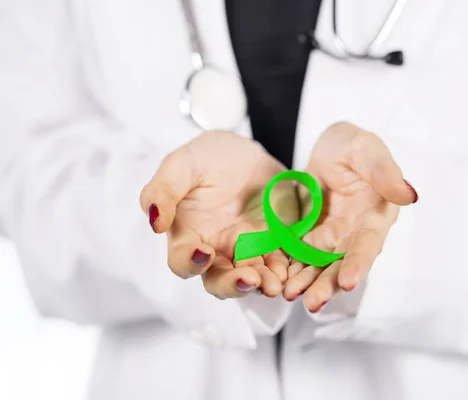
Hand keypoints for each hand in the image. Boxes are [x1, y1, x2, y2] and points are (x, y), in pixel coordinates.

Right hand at [139, 131, 297, 298]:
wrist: (247, 151)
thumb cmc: (207, 158)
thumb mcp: (182, 164)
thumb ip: (163, 190)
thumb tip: (154, 221)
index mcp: (189, 234)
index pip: (182, 261)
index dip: (190, 263)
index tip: (203, 253)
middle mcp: (217, 249)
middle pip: (219, 280)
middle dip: (234, 285)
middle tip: (250, 279)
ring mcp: (247, 250)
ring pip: (252, 278)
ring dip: (263, 283)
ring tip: (276, 282)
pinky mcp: (275, 244)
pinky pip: (281, 264)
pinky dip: (286, 271)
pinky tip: (291, 271)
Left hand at [283, 122, 417, 311]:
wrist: (328, 149)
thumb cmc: (352, 146)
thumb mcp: (365, 148)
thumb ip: (382, 170)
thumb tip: (408, 195)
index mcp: (375, 215)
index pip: (369, 243)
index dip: (359, 262)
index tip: (348, 281)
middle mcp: (355, 234)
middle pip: (343, 264)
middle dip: (328, 285)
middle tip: (313, 303)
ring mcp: (332, 239)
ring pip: (320, 267)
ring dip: (307, 284)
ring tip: (290, 296)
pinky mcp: (310, 238)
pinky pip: (299, 258)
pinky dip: (290, 271)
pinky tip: (278, 282)